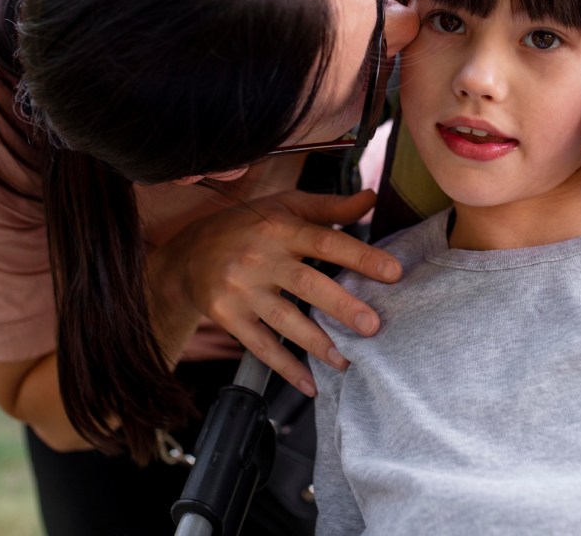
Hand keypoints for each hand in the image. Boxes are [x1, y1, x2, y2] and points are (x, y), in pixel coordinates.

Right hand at [148, 189, 399, 396]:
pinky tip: (310, 383)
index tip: (393, 273)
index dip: (360, 256)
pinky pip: (259, 345)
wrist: (186, 253)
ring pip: (284, 319)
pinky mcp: (226, 315)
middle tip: (372, 326)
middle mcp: (260, 257)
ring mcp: (240, 289)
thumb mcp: (284, 206)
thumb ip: (330, 208)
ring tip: (346, 361)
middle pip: (305, 283)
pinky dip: (285, 367)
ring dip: (317, 343)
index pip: (325, 241)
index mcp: (280, 228)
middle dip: (340, 305)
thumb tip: (372, 198)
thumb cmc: (247, 226)